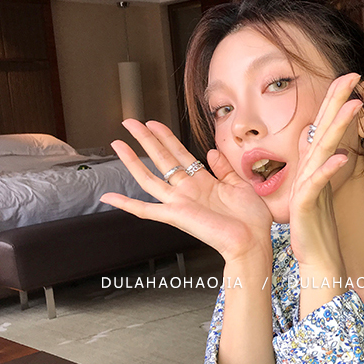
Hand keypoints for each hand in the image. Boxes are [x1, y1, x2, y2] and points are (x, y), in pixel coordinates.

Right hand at [100, 120, 272, 264]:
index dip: (166, 137)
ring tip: (118, 143)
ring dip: (133, 160)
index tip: (154, 123)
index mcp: (204, 183)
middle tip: (130, 122)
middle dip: (146, 139)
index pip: (179, 154)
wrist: (253, 241)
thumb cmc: (251, 219)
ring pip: (150, 178)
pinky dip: (127, 204)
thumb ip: (224, 168)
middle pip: (161, 159)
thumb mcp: (240, 185)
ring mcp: (180, 202)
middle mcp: (189, 191)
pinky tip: (109, 197)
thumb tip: (211, 152)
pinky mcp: (177, 216)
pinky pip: (146, 210)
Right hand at [287, 73, 363, 294]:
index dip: (334, 101)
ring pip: (322, 151)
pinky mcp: (305, 206)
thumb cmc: (318, 228)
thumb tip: (320, 142)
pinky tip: (342, 156)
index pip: (325, 127)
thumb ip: (320, 164)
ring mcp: (307, 187)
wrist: (315, 260)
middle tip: (349, 76)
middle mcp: (309, 172)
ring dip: (337, 128)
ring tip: (352, 106)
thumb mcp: (321, 191)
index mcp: (315, 166)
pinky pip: (317, 185)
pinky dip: (329, 170)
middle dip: (335, 101)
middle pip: (322, 129)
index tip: (349, 78)